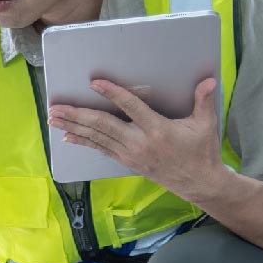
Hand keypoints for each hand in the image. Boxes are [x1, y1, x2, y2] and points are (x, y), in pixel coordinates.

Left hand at [47, 77, 226, 200]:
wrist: (199, 183)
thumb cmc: (202, 151)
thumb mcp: (206, 125)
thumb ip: (204, 100)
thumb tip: (209, 79)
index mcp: (158, 130)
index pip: (130, 107)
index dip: (112, 94)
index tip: (95, 82)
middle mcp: (139, 143)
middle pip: (102, 125)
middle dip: (77, 115)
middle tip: (56, 106)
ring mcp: (130, 154)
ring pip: (97, 138)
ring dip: (73, 126)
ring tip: (53, 118)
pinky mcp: (127, 162)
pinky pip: (100, 149)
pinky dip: (83, 141)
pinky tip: (68, 135)